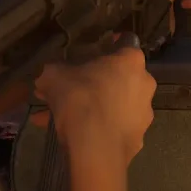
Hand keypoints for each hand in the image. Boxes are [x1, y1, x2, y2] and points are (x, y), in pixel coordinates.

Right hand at [32, 38, 155, 160]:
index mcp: (131, 61)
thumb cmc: (80, 98)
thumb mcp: (54, 77)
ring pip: (113, 105)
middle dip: (92, 83)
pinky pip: (113, 128)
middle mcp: (144, 84)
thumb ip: (53, 72)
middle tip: (67, 90)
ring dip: (89, 108)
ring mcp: (143, 113)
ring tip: (58, 117)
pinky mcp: (137, 138)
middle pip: (118, 78)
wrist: (95, 147)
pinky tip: (69, 136)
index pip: (125, 42)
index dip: (109, 45)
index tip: (95, 50)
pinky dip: (95, 128)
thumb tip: (46, 76)